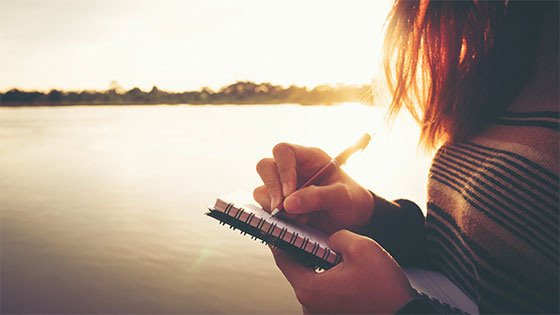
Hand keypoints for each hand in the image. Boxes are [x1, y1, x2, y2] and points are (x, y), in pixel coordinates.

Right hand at [253, 143, 373, 232]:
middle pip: (266, 167)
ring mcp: (284, 187)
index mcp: (309, 158)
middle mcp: (293, 170)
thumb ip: (319, 196)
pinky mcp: (281, 205)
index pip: (284, 151)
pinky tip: (296, 222)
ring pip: (262, 189)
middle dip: (272, 189)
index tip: (290, 192)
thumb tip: (288, 203)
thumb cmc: (352, 201)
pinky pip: (265, 207)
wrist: (355, 221)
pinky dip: (275, 217)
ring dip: (273, 205)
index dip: (283, 169)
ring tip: (297, 218)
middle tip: (283, 209)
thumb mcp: (343, 197)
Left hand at [270, 230, 414, 313]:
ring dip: (318, 265)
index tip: (281, 225)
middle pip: (296, 269)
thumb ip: (337, 236)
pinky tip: (343, 269)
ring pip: (311, 280)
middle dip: (304, 250)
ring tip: (334, 252)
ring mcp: (319, 313)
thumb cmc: (384, 287)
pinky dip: (328, 279)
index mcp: (309, 287)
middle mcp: (309, 304)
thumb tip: (329, 239)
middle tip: (312, 233)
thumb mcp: (362, 247)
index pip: (283, 257)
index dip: (281, 237)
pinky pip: (322, 293)